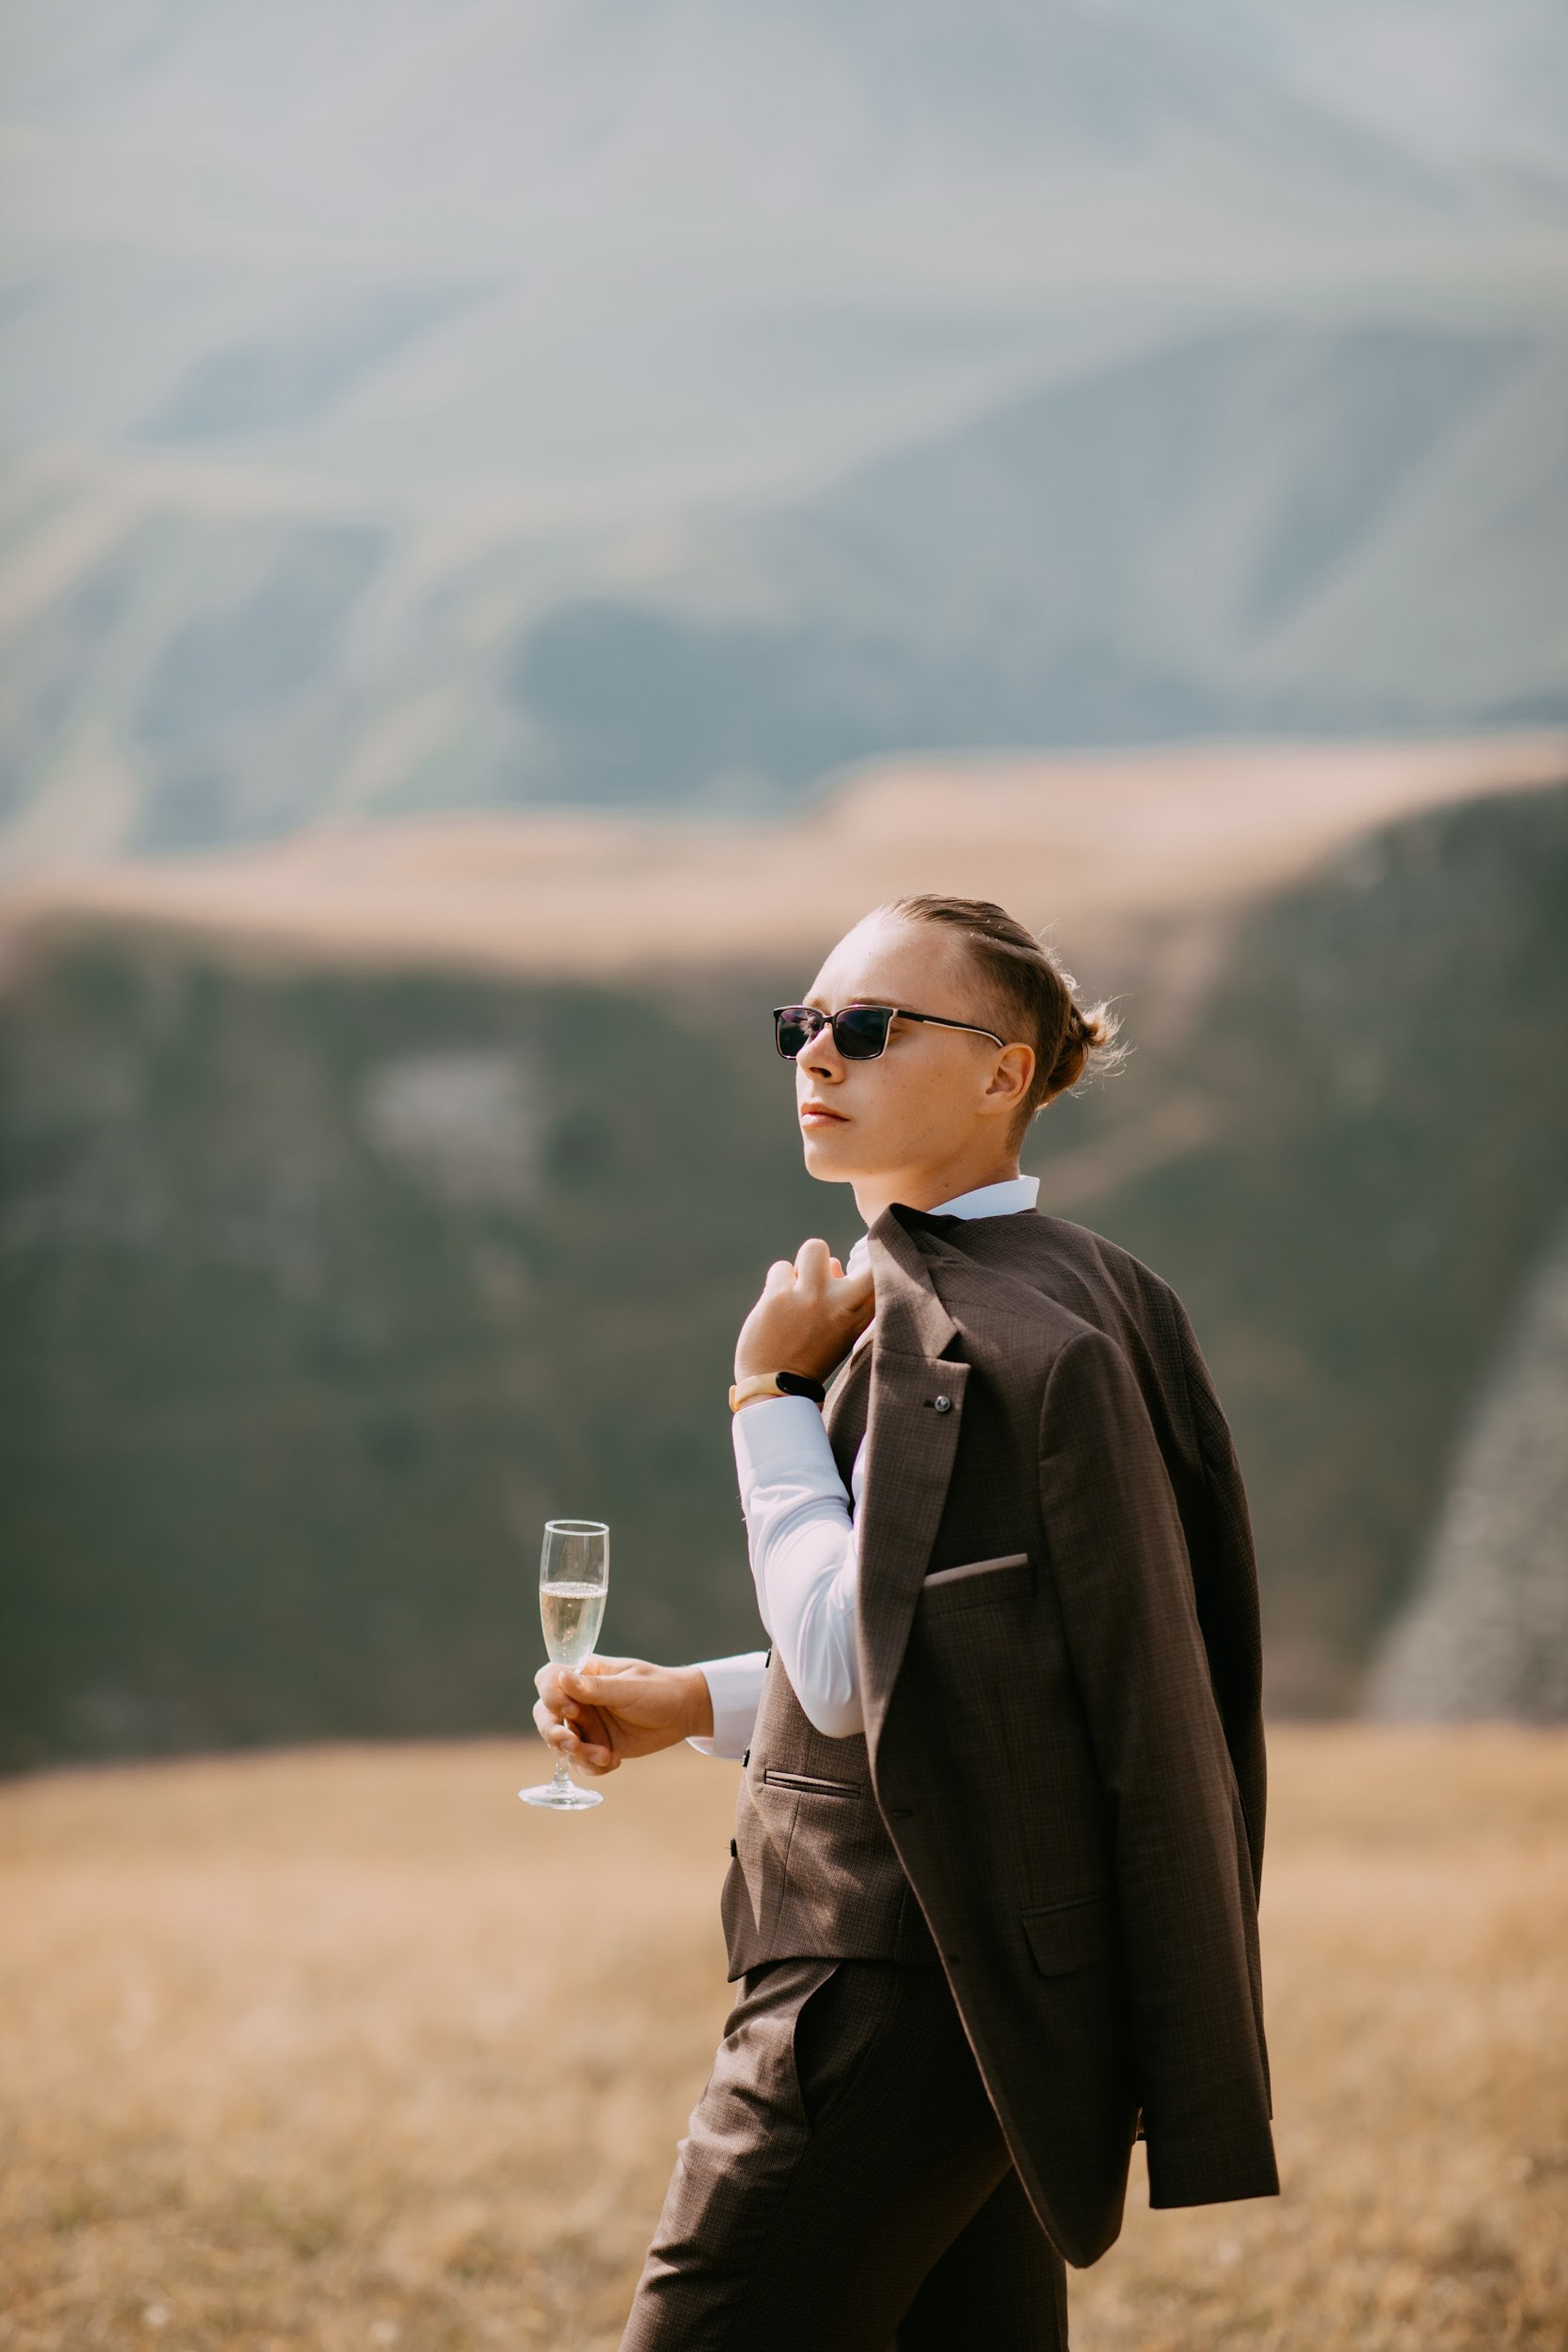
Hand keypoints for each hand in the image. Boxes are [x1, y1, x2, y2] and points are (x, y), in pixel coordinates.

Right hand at [532, 1654, 713, 1776]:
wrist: (684, 1713)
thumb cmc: (659, 1689)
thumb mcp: (630, 1688)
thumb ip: (597, 1688)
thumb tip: (562, 1677)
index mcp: (585, 1675)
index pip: (549, 1679)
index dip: (550, 1695)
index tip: (571, 1710)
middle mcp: (579, 1700)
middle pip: (544, 1715)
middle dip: (553, 1733)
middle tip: (574, 1744)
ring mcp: (586, 1725)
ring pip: (559, 1742)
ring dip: (576, 1754)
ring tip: (605, 1757)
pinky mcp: (596, 1747)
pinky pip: (579, 1762)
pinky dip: (591, 1767)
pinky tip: (615, 1762)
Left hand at [734, 1237, 873, 1383]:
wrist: (775, 1387)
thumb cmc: (811, 1357)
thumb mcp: (844, 1333)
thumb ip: (848, 1300)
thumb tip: (835, 1263)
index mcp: (861, 1316)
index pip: (883, 1275)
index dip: (879, 1261)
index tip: (864, 1267)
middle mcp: (841, 1303)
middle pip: (863, 1258)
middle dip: (847, 1262)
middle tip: (826, 1280)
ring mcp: (811, 1296)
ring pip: (815, 1248)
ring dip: (804, 1266)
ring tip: (797, 1291)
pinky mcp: (779, 1295)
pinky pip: (781, 1267)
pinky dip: (778, 1282)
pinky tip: (777, 1305)